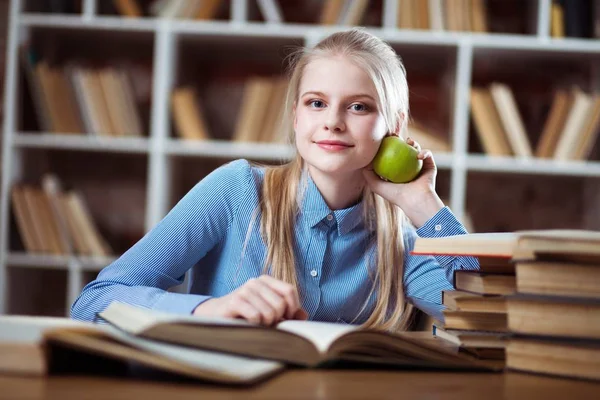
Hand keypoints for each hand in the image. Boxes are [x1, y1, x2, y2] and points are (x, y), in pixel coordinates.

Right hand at [192, 275, 307, 325]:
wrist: (216, 315)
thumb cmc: (246, 313)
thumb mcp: (268, 310)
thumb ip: (287, 312)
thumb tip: (304, 316)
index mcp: (267, 280)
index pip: (290, 291)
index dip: (292, 308)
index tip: (286, 318)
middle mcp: (256, 282)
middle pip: (281, 304)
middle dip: (277, 319)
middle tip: (267, 323)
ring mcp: (245, 290)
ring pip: (269, 312)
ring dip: (265, 324)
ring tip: (256, 323)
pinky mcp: (235, 301)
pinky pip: (256, 316)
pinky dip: (255, 324)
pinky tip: (248, 323)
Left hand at [362, 136, 443, 227]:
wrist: (415, 201)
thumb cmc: (395, 195)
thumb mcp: (376, 185)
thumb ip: (368, 174)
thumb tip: (363, 160)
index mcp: (396, 171)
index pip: (391, 154)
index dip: (387, 144)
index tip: (385, 138)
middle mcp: (407, 168)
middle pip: (403, 148)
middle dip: (399, 140)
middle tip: (396, 136)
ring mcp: (419, 166)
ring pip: (416, 149)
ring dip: (413, 143)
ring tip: (409, 142)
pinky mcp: (430, 166)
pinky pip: (427, 155)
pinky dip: (424, 152)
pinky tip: (419, 155)